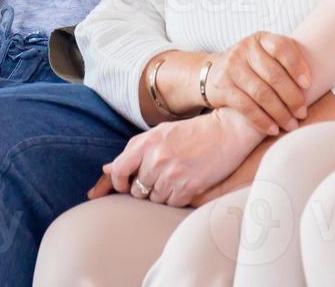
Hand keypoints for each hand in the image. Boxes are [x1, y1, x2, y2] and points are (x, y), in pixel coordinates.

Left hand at [89, 109, 264, 207]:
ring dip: (162, 194)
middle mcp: (156, 159)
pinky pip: (172, 204)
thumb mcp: (160, 133)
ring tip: (176, 177)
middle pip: (137, 190)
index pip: (117, 170)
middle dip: (145, 188)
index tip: (124, 186)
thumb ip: (134, 151)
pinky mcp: (189, 187)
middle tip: (161, 176)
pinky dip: (177, 198)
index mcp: (146, 142)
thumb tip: (107, 169)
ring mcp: (172, 174)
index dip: (117, 182)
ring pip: (154, 199)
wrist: (228, 131)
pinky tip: (186, 184)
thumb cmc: (192, 132)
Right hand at [205, 32, 310, 135]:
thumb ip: (287, 61)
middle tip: (302, 113)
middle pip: (274, 75)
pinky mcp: (222, 87)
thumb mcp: (266, 55)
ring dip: (280, 113)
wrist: (214, 73)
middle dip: (292, 98)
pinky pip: (246, 107)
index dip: (297, 66)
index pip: (281, 47)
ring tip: (291, 124)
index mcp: (261, 39)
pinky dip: (262, 120)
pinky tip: (273, 129)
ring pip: (261, 93)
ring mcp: (231, 67)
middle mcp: (244, 49)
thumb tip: (315, 84)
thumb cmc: (252, 67)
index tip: (308, 85)